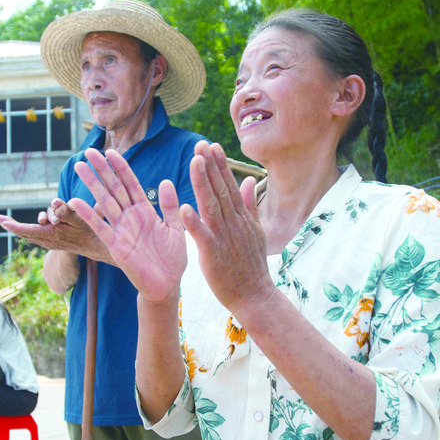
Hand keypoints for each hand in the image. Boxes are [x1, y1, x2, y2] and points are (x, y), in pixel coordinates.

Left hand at [0, 206, 109, 261]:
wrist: (97, 246)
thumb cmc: (89, 230)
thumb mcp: (79, 218)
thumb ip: (66, 210)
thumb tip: (54, 202)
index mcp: (52, 235)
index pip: (28, 230)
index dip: (14, 226)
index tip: (1, 221)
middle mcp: (48, 241)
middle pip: (25, 232)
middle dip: (12, 225)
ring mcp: (49, 243)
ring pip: (31, 233)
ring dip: (23, 226)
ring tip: (18, 220)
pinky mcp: (52, 242)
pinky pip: (36, 235)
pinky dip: (28, 231)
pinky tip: (24, 227)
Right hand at [69, 148, 186, 302]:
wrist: (167, 284)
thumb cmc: (172, 258)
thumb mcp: (176, 228)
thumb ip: (170, 206)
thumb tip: (165, 180)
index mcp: (146, 211)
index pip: (131, 184)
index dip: (121, 168)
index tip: (111, 152)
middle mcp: (131, 218)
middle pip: (114, 188)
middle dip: (102, 169)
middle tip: (89, 151)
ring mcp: (122, 230)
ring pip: (105, 202)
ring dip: (92, 184)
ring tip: (80, 166)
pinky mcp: (116, 246)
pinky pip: (101, 227)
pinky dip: (89, 214)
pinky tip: (76, 201)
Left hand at [181, 141, 272, 314]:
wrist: (254, 295)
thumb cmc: (251, 265)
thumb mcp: (255, 231)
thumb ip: (249, 204)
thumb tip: (248, 179)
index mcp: (241, 217)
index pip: (228, 185)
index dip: (219, 165)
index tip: (211, 145)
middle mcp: (233, 223)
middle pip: (220, 189)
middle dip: (210, 166)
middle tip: (201, 144)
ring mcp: (224, 237)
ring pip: (211, 205)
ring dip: (202, 183)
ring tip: (194, 162)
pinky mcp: (213, 254)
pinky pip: (202, 236)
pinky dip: (194, 222)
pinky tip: (185, 207)